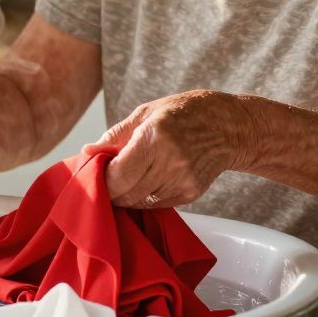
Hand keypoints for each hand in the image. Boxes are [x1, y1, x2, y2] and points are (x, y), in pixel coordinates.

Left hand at [97, 90, 256, 208]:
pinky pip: (157, 204)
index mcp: (154, 137)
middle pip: (126, 193)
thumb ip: (114, 136)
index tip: (96, 174)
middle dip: (111, 191)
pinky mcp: (190, 193)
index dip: (101, 180)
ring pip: (139, 202)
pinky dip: (146, 196)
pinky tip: (148, 180)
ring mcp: (182, 180)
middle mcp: (169, 162)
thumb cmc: (183, 113)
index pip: (117, 175)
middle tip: (106, 180)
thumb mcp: (145, 113)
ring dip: (127, 195)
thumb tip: (88, 152)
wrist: (229, 126)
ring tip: (128, 178)